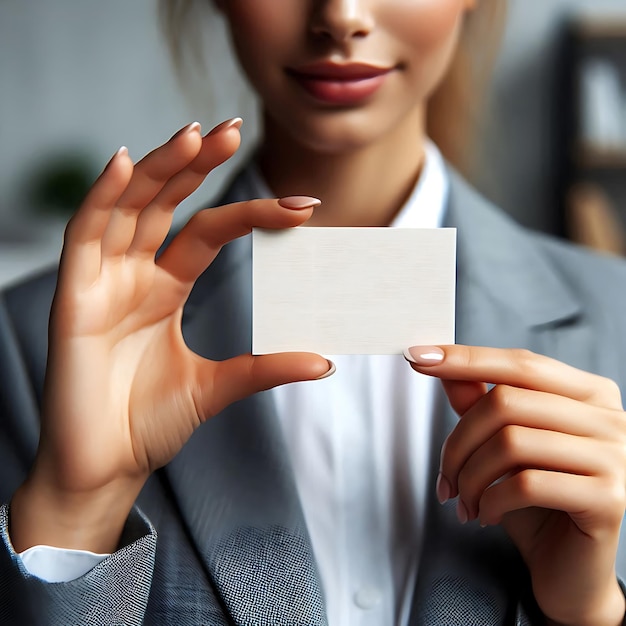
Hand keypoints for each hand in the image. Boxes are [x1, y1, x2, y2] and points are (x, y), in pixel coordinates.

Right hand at [10, 119, 331, 552]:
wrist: (104, 468)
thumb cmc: (148, 425)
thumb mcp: (218, 388)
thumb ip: (264, 368)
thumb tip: (323, 360)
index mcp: (165, 288)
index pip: (210, 230)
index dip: (251, 212)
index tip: (301, 205)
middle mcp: (134, 275)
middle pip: (166, 202)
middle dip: (197, 164)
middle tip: (234, 128)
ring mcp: (102, 282)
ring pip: (128, 206)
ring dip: (158, 167)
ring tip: (196, 135)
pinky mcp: (72, 299)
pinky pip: (84, 236)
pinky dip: (102, 198)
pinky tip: (125, 163)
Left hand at [405, 345, 625, 625]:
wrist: (572, 571)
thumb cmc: (537, 503)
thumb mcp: (503, 445)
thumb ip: (479, 400)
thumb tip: (441, 362)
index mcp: (588, 394)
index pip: (520, 364)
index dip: (466, 359)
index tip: (419, 357)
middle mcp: (609, 418)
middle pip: (506, 402)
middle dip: (459, 441)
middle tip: (445, 475)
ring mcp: (614, 457)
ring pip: (511, 442)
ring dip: (470, 476)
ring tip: (463, 499)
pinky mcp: (609, 499)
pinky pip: (526, 483)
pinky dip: (491, 500)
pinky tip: (486, 515)